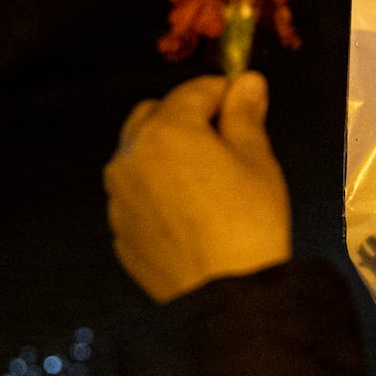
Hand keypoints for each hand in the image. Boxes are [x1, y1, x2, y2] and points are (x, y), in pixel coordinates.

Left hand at [103, 72, 291, 301]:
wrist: (226, 294)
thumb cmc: (248, 220)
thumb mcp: (257, 160)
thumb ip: (245, 115)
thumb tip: (247, 81)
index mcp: (165, 130)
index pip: (194, 91)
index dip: (224, 91)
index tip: (246, 102)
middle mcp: (129, 156)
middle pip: (153, 116)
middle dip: (185, 117)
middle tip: (224, 140)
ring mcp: (118, 196)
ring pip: (139, 156)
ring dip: (166, 154)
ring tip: (206, 179)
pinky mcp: (120, 230)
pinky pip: (137, 195)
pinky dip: (158, 191)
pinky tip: (190, 212)